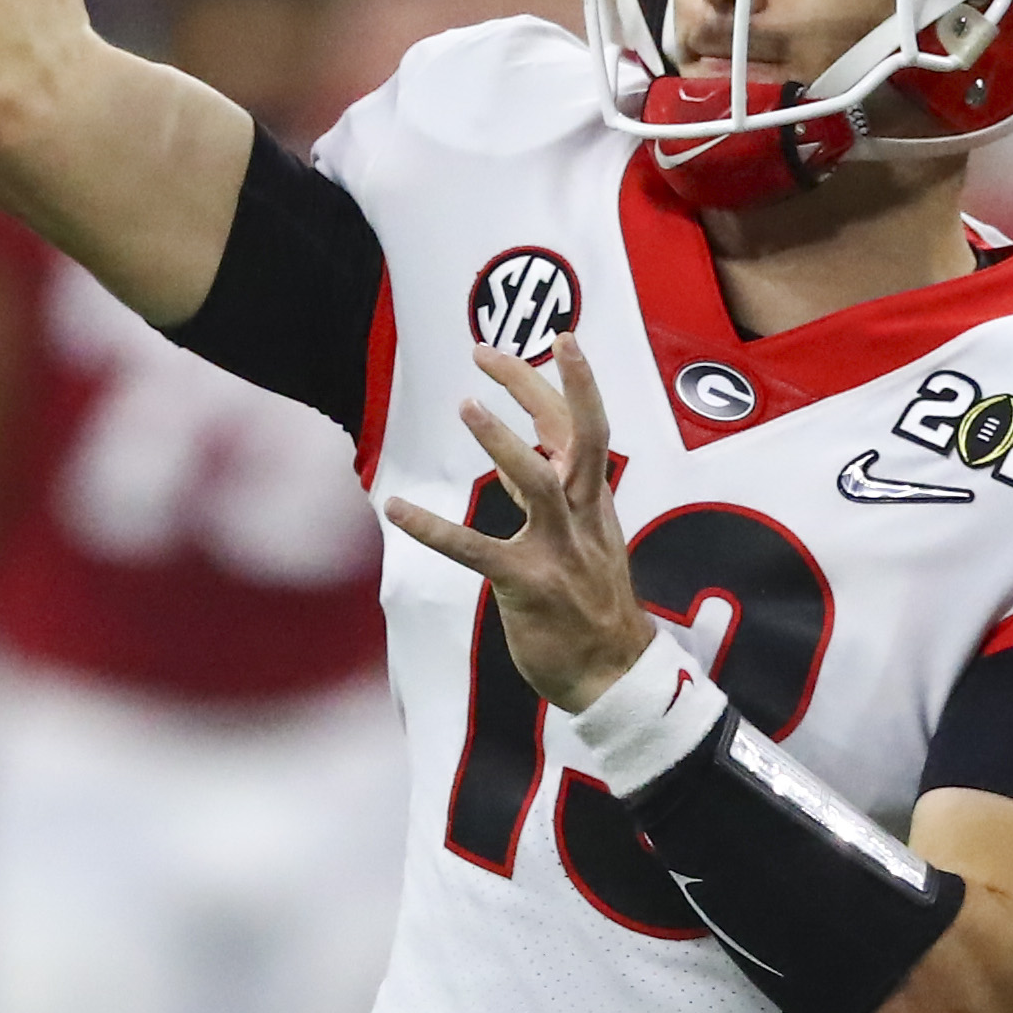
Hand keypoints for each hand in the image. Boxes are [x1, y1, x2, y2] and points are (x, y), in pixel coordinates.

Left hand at [385, 343, 652, 711]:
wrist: (616, 676)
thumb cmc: (595, 608)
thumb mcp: (588, 540)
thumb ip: (557, 496)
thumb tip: (528, 455)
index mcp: (595, 502)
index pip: (588, 425)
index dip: (576, 379)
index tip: (560, 336)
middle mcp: (583, 515)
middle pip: (572, 434)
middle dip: (535, 386)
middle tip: (485, 351)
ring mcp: (559, 549)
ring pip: (538, 481)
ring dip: (502, 442)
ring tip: (466, 405)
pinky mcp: (528, 584)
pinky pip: (477, 550)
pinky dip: (434, 528)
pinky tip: (396, 509)